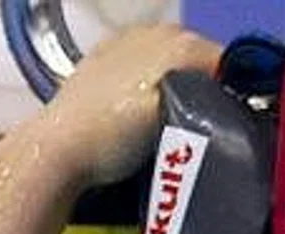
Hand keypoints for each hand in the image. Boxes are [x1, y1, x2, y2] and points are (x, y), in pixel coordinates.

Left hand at [20, 25, 223, 187]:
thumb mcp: (179, 125)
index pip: (227, 64)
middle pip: (197, 62)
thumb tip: (229, 107)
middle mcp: (154, 32)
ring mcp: (125, 42)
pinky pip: (140, 71)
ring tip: (160, 125)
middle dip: (200, 92)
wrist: (54, 151)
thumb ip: (211, 107)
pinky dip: (144, 89)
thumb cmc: (112, 141)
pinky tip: (133, 114)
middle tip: (192, 130)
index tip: (223, 126)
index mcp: (180, 41)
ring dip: (172, 91)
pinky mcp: (102, 58)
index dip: (229, 97)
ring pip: (169, 66)